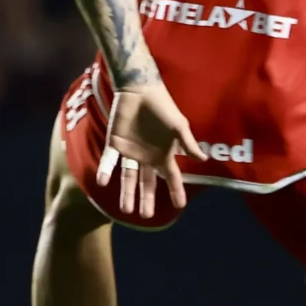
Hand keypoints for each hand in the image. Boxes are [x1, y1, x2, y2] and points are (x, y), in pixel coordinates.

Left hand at [95, 82, 206, 218]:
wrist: (141, 90)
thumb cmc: (163, 107)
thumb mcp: (178, 125)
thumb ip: (187, 143)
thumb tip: (202, 160)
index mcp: (163, 154)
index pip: (171, 177)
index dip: (176, 190)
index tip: (180, 205)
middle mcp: (147, 157)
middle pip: (147, 183)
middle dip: (146, 199)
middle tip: (145, 216)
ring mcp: (130, 152)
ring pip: (128, 177)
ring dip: (127, 192)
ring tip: (126, 210)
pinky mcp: (115, 143)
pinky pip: (109, 161)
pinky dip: (105, 171)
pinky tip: (103, 182)